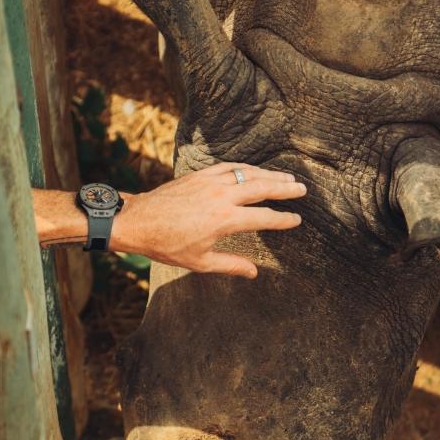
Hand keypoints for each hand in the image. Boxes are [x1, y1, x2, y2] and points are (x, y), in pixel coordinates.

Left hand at [112, 162, 304, 276]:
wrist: (137, 222)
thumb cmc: (166, 245)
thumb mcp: (199, 261)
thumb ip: (230, 265)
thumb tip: (254, 272)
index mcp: (224, 220)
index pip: (263, 217)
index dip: (282, 220)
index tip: (296, 220)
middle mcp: (220, 197)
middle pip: (261, 188)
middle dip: (284, 189)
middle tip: (302, 189)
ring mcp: (209, 182)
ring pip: (246, 173)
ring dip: (269, 175)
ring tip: (286, 178)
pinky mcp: (198, 175)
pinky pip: (228, 167)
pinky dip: (244, 168)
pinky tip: (254, 170)